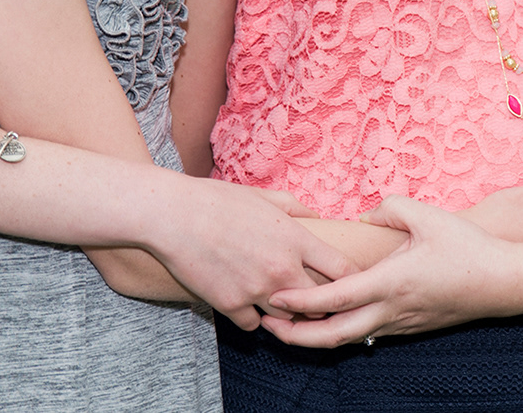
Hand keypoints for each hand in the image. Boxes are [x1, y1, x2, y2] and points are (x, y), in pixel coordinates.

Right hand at [150, 178, 356, 329]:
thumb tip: (315, 217)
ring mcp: (257, 291)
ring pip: (288, 319)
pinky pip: (253, 325)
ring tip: (278, 304)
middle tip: (312, 300)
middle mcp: (282, 269)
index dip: (349, 279)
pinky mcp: (231, 306)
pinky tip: (244, 303)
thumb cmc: (217, 200)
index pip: (343, 270)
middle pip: (321, 303)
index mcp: (295, 239)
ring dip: (285, 314)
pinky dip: (251, 318)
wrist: (173, 215)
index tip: (344, 282)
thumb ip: (294, 208)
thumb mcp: (262, 196)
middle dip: (319, 303)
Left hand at [258, 195, 518, 346]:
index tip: (273, 296)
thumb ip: (390, 207)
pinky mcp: (413, 327)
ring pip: (350, 340)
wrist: (507, 283)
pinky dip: (344, 332)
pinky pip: (370, 334)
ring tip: (291, 325)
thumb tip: (366, 212)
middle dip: (295, 336)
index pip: (334, 298)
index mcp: (391, 282)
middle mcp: (392, 310)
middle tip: (266, 326)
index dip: (299, 301)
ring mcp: (403, 323)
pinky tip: (333, 320)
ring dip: (318, 336)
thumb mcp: (428, 215)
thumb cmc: (470, 248)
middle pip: (333, 336)